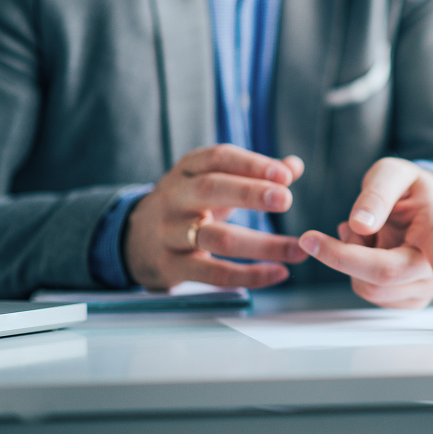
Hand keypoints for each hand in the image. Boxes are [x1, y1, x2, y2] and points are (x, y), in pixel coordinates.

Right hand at [125, 145, 308, 288]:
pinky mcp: (171, 266)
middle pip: (210, 189)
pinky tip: (278, 272)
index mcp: (187, 170)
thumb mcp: (212, 181)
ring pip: (217, 237)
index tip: (285, 174)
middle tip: (286, 199)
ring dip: (263, 245)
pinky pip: (214, 274)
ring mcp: (170, 232)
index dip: (252, 165)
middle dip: (249, 193)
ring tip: (298, 249)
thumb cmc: (187, 205)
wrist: (134, 240)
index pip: (218, 158)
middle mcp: (175, 197)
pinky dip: (250, 275)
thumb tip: (295, 165)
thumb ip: (253, 174)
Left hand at [297, 158, 432, 328]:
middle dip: (342, 254)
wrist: (422, 208)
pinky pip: (367, 293)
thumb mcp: (394, 173)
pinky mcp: (406, 300)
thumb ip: (377, 193)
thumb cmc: (411, 191)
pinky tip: (369, 249)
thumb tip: (360, 225)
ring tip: (364, 233)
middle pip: (384, 273)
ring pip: (368, 287)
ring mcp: (423, 289)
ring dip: (351, 258)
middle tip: (323, 233)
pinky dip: (356, 270)